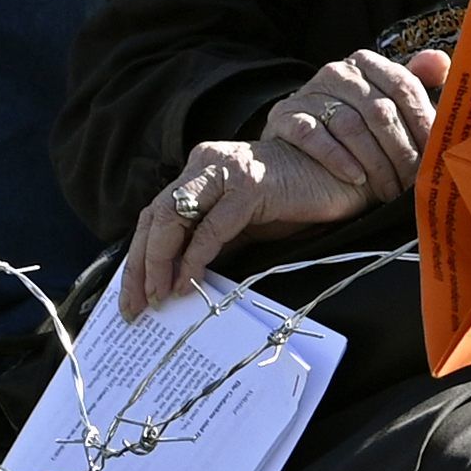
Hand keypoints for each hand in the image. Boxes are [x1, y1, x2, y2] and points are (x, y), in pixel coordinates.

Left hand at [120, 48, 451, 316]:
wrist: (339, 176)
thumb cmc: (290, 201)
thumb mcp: (239, 222)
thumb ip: (207, 237)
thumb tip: (170, 283)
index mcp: (198, 170)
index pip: (154, 214)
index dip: (138, 257)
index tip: (130, 297)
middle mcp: (205, 164)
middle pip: (155, 215)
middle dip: (140, 265)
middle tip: (137, 306)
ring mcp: (227, 171)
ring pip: (174, 216)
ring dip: (159, 262)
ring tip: (159, 297)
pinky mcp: (250, 185)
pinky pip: (212, 226)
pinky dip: (194, 257)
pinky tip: (189, 282)